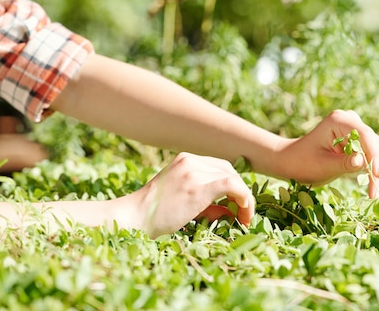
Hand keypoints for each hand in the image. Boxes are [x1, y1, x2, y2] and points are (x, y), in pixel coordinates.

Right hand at [115, 153, 254, 237]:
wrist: (133, 217)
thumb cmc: (153, 214)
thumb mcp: (182, 201)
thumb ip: (206, 204)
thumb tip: (230, 212)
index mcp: (185, 160)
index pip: (219, 167)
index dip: (234, 184)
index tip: (239, 204)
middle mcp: (190, 161)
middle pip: (228, 170)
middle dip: (241, 190)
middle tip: (245, 213)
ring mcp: (193, 172)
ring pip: (233, 178)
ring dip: (244, 198)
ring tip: (245, 218)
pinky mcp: (197, 187)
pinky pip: (231, 186)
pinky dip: (244, 197)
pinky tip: (244, 212)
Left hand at [272, 110, 378, 197]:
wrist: (294, 161)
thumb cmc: (303, 162)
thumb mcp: (321, 165)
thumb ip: (343, 163)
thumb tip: (363, 163)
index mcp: (339, 120)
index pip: (365, 135)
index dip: (375, 156)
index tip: (377, 177)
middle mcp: (352, 121)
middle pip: (378, 144)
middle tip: (378, 195)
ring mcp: (359, 130)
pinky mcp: (363, 142)